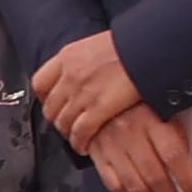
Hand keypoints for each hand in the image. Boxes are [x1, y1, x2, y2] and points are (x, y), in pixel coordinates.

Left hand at [31, 31, 149, 146]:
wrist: (150, 49)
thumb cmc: (134, 45)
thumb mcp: (100, 44)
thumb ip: (86, 60)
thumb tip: (87, 70)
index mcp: (68, 56)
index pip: (40, 82)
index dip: (45, 97)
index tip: (53, 103)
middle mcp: (70, 75)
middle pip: (50, 106)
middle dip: (57, 119)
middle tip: (67, 124)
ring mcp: (82, 93)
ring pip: (62, 122)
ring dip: (68, 133)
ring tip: (77, 138)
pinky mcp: (97, 109)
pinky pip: (79, 133)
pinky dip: (79, 142)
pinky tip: (84, 146)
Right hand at [83, 106, 191, 191]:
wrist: (100, 93)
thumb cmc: (137, 102)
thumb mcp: (162, 108)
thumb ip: (177, 135)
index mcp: (151, 118)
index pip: (174, 155)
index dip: (188, 180)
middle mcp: (130, 131)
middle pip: (154, 175)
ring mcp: (111, 144)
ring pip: (134, 184)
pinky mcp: (98, 154)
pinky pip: (113, 183)